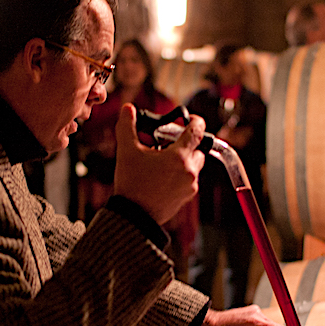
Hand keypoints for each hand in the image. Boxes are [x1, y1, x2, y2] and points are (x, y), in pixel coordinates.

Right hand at [114, 104, 206, 224]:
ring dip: (183, 160)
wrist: (133, 216)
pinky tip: (162, 177)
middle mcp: (189, 171)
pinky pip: (189, 180)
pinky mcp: (187, 197)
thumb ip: (128, 126)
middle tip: (168, 145)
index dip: (195, 121)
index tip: (191, 120)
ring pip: (194, 165)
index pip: (197, 131)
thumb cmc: (132, 185)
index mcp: (179, 156)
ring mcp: (190, 186)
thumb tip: (127, 109)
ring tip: (162, 163)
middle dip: (186, 145)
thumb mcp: (127, 151)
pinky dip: (180, 175)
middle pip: (198, 149)